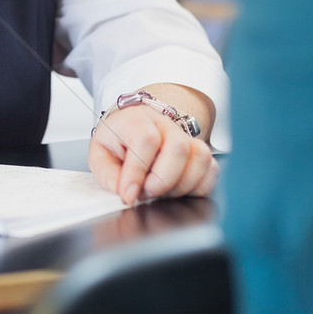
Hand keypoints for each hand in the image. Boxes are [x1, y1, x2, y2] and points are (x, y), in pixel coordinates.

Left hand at [89, 102, 218, 204]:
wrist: (137, 125)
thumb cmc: (118, 139)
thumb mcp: (100, 153)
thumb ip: (107, 174)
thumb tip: (124, 192)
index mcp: (136, 119)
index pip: (145, 140)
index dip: (137, 171)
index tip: (129, 193)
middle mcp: (165, 125)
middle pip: (178, 148)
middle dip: (161, 181)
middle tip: (146, 192)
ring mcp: (186, 137)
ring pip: (200, 158)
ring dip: (180, 185)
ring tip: (161, 192)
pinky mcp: (200, 152)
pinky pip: (212, 170)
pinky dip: (198, 187)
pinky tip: (178, 190)